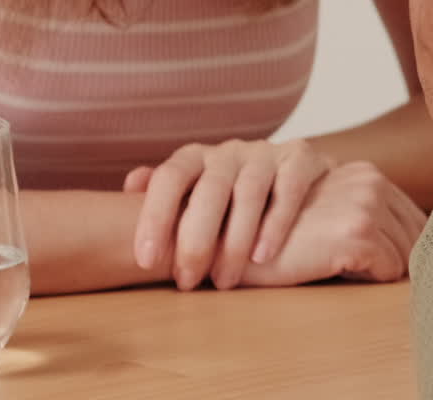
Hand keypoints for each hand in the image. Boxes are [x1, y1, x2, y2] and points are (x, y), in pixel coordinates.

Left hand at [123, 138, 333, 290]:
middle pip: (210, 187)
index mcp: (196, 157)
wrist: (301, 181)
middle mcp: (229, 151)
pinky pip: (290, 186)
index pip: (170, 177)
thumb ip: (167, 193)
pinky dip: (276, 222)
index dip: (155, 215)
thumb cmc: (234, 199)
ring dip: (235, 238)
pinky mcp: (302, 158)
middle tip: (187, 280)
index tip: (146, 259)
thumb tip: (131, 184)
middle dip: (195, 237)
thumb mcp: (197, 195)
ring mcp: (266, 152)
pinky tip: (263, 256)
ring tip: (224, 281)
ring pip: (249, 190)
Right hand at [239, 161, 425, 285]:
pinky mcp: (357, 230)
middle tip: (361, 268)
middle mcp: (369, 180)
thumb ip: (366, 211)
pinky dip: (371, 280)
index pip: (415, 218)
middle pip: (417, 237)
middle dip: (398, 259)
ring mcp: (364, 203)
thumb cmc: (285, 236)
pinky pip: (391, 270)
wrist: (240, 241)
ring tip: (343, 265)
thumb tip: (415, 246)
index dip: (403, 246)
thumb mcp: (330, 210)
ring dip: (381, 270)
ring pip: (406, 255)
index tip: (381, 262)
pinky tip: (336, 269)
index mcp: (365, 172)